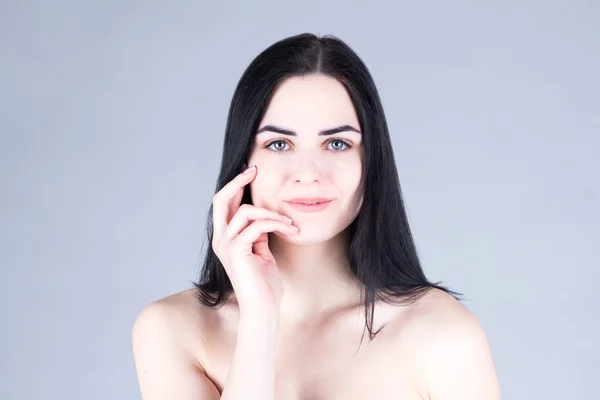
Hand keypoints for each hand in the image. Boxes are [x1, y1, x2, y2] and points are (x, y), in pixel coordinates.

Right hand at [211, 164, 298, 316]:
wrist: (263, 308)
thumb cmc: (264, 283)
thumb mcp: (261, 251)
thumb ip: (257, 233)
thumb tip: (264, 215)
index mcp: (225, 239)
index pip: (224, 204)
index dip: (235, 185)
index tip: (251, 172)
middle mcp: (220, 240)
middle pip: (220, 199)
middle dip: (238, 181)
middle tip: (255, 171)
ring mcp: (226, 245)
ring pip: (246, 211)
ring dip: (272, 213)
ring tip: (290, 224)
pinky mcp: (237, 251)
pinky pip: (257, 225)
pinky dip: (276, 224)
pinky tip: (290, 230)